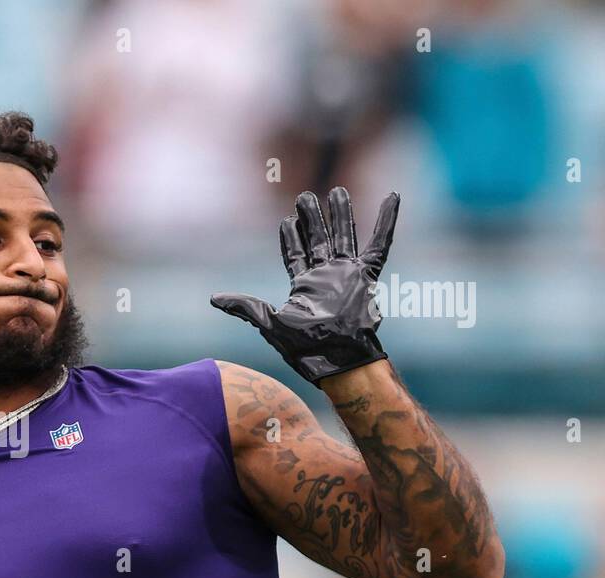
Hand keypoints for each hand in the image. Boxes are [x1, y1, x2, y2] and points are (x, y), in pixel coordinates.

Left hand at [211, 187, 399, 385]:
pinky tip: (391, 198)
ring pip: (345, 236)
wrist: (339, 359)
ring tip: (337, 191)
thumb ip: (246, 307)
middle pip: (319, 240)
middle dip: (312, 218)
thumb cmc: (307, 348)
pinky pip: (380, 244)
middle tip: (306, 195)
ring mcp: (348, 275)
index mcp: (304, 286)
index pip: (295, 255)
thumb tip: (213, 299)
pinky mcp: (367, 276)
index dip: (290, 238)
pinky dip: (386, 221)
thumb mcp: (270, 324)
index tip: (286, 220)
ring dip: (341, 214)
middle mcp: (326, 277)